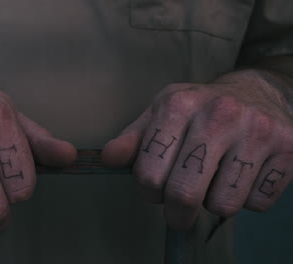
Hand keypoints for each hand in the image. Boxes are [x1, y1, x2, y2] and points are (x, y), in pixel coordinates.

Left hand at [102, 70, 292, 229]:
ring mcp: (257, 131)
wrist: (257, 91)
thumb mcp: (160, 114)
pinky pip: (258, 203)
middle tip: (179, 209)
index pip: (149, 174)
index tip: (156, 190)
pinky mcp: (289, 149)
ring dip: (214, 203)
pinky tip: (243, 175)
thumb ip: (133, 139)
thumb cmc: (200, 108)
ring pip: (223, 205)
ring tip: (215, 180)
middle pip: (183, 194)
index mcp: (178, 105)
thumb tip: (108, 159)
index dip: (148, 192)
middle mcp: (219, 114)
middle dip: (177, 213)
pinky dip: (247, 199)